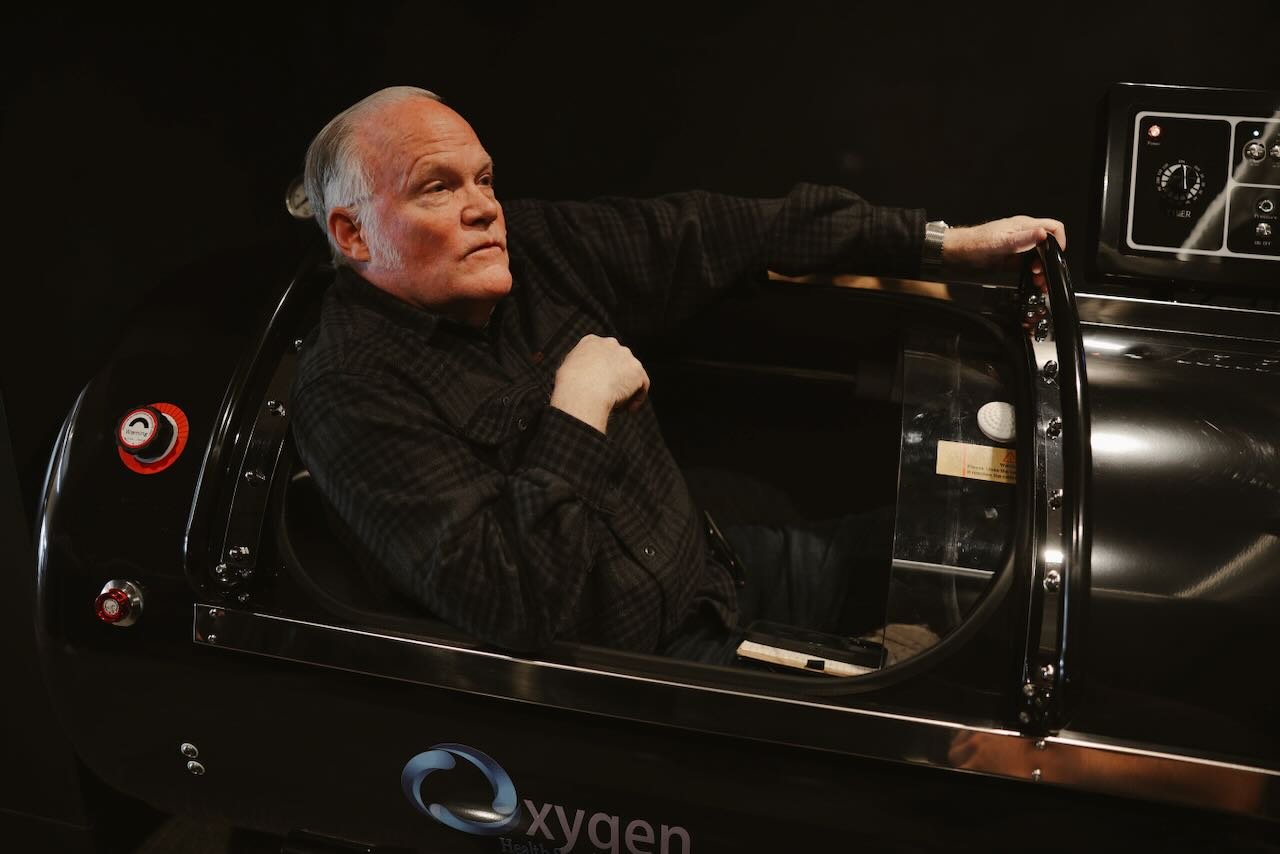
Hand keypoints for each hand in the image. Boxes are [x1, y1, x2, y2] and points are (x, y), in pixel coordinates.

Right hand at [550, 334, 649, 433]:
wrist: (583, 392)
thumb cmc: (569, 385)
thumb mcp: (567, 370)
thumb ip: (578, 368)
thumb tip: (583, 377)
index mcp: (590, 342)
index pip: (601, 353)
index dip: (601, 370)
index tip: (598, 383)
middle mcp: (611, 344)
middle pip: (618, 361)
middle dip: (615, 377)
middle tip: (609, 395)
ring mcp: (626, 356)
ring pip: (630, 374)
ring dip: (626, 389)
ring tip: (617, 406)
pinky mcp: (637, 371)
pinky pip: (641, 386)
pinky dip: (637, 398)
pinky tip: (629, 410)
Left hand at [943, 216, 1066, 270]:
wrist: (959, 252)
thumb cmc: (976, 243)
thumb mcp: (1002, 242)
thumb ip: (1024, 238)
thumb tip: (1043, 233)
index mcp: (1024, 225)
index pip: (1053, 227)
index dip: (1059, 240)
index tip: (1057, 256)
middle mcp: (1024, 234)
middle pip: (1048, 244)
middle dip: (1050, 260)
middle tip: (1042, 272)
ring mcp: (1019, 246)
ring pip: (1040, 256)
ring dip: (1042, 269)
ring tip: (1038, 279)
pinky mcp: (1013, 257)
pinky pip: (1029, 264)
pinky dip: (1033, 273)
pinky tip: (1032, 280)